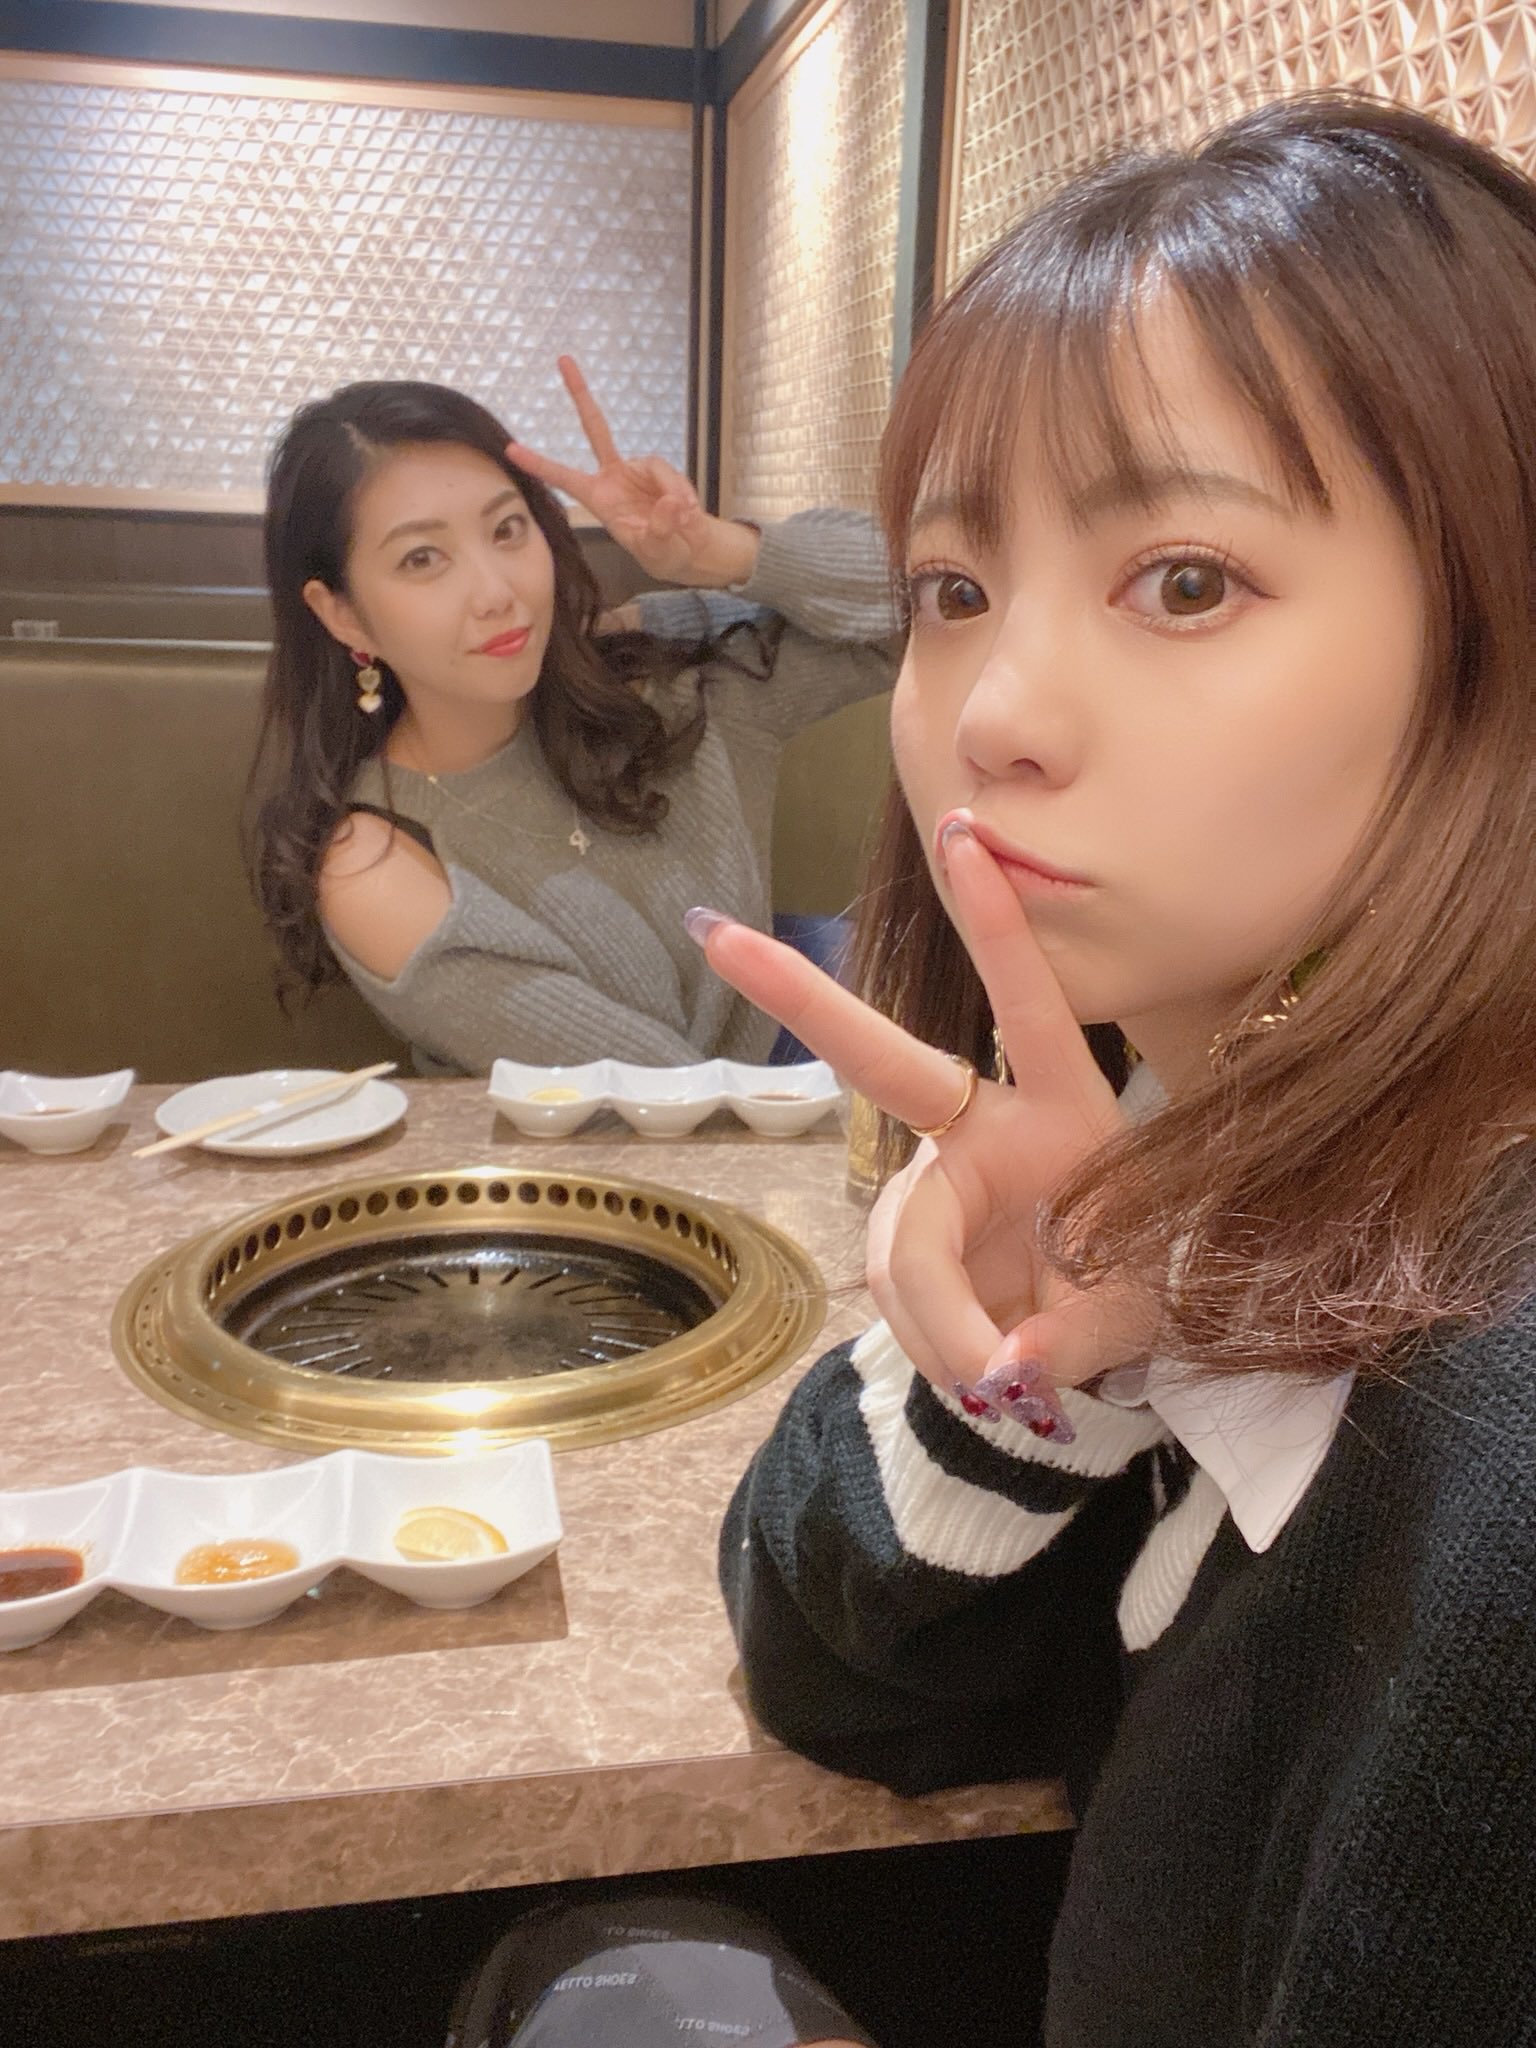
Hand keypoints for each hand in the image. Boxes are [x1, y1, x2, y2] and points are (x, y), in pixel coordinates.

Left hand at [507, 357, 758, 586]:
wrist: (686, 547)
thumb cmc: (662, 552)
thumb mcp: (658, 551)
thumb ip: (660, 529)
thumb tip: (672, 502)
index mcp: (598, 498)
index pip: (564, 477)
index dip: (539, 464)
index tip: (510, 449)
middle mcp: (614, 476)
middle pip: (596, 427)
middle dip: (580, 394)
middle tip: (564, 360)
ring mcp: (637, 469)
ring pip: (655, 467)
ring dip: (672, 490)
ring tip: (683, 517)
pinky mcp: (660, 470)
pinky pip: (671, 474)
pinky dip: (682, 491)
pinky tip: (688, 511)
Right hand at [688, 827, 1154, 1413]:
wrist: (1098, 1349)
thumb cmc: (1139, 1291)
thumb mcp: (1142, 1308)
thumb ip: (1082, 1333)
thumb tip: (1006, 1366)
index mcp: (1064, 1110)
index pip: (1029, 1007)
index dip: (997, 929)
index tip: (966, 841)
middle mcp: (982, 1131)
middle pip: (880, 1063)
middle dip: (801, 994)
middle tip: (716, 931)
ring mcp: (936, 1186)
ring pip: (903, 1244)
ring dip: (941, 1320)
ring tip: (1003, 1384)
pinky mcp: (912, 1246)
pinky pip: (902, 1296)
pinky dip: (937, 1345)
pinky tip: (978, 1374)